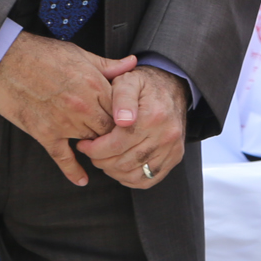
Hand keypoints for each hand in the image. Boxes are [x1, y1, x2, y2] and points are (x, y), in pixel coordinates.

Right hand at [0, 34, 129, 186]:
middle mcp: (84, 107)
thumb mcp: (81, 54)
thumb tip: (133, 63)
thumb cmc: (43, 54)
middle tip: (118, 140)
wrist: (6, 60)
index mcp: (96, 85)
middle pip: (110, 130)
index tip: (129, 122)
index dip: (127, 118)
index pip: (123, 111)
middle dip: (115, 135)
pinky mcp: (44, 133)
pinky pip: (62, 157)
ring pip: (91, 144)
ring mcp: (64, 122)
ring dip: (97, 147)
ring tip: (102, 152)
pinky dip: (73, 171)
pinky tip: (82, 180)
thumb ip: (108, 65)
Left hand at [78, 64, 187, 188]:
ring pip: (134, 175)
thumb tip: (122, 120)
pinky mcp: (176, 157)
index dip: (94, 149)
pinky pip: (149, 179)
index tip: (84, 144)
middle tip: (92, 152)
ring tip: (104, 158)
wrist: (172, 86)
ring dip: (113, 171)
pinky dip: (130, 178)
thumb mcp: (128, 81)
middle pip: (123, 162)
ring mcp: (172, 148)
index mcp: (153, 117)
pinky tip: (120, 166)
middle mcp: (166, 135)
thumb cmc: (144, 85)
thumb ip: (122, 98)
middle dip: (101, 161)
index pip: (116, 145)